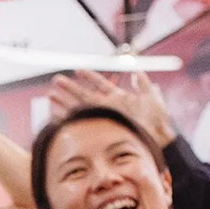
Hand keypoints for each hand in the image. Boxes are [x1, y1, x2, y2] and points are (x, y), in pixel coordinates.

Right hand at [47, 70, 176, 147]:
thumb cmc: (157, 119)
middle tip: (56, 80)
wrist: (158, 138)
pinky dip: (68, 119)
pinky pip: (81, 122)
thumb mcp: (152, 97)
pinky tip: (57, 114)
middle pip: (84, 94)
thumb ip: (143, 84)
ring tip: (51, 95)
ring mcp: (103, 118)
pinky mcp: (101, 129)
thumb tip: (137, 71)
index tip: (77, 70)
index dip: (89, 77)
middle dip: (70, 88)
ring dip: (64, 102)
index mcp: (119, 97)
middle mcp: (108, 107)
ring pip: (79, 107)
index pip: (100, 83)